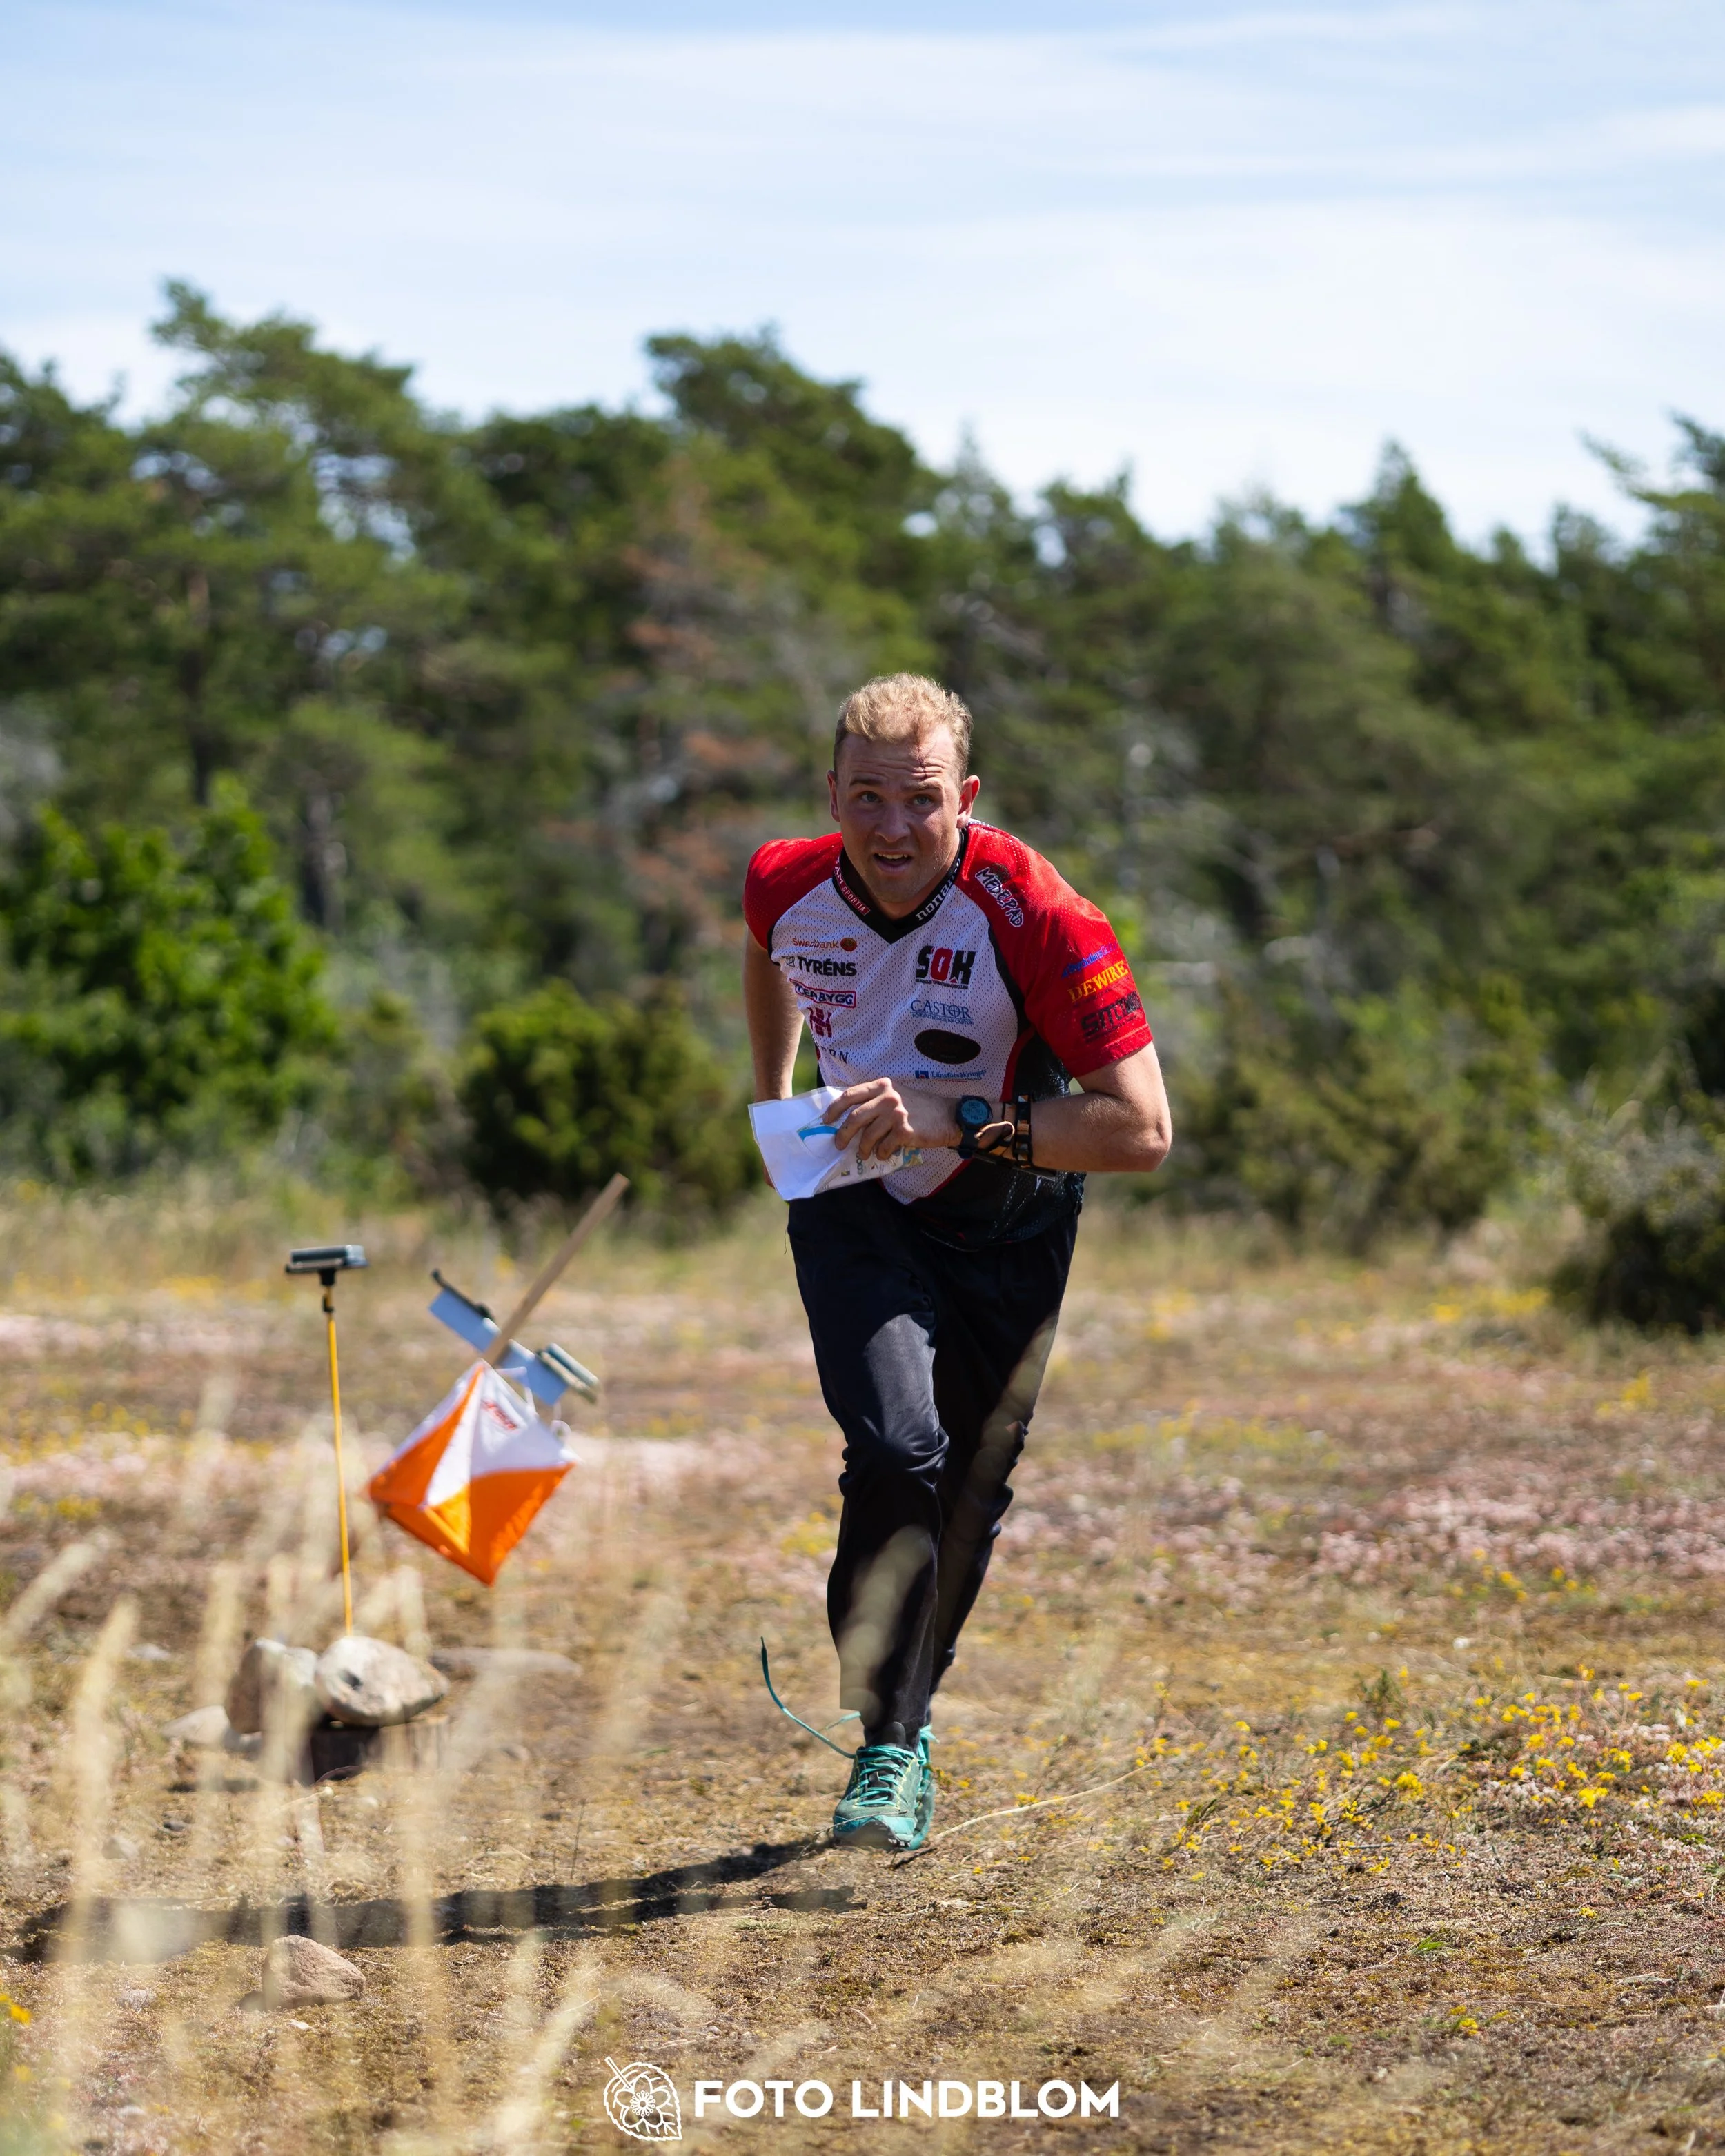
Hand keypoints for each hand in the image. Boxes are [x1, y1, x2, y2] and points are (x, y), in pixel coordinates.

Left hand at [822, 1078, 967, 1161]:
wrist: (949, 1116)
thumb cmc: (922, 1108)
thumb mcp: (898, 1094)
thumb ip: (877, 1100)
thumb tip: (851, 1117)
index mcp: (882, 1086)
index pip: (850, 1094)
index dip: (834, 1108)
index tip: (827, 1120)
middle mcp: (887, 1097)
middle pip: (854, 1117)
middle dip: (843, 1134)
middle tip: (838, 1144)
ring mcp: (896, 1113)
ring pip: (868, 1136)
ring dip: (863, 1149)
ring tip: (864, 1154)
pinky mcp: (904, 1130)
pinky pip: (884, 1146)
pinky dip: (881, 1154)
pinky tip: (884, 1155)